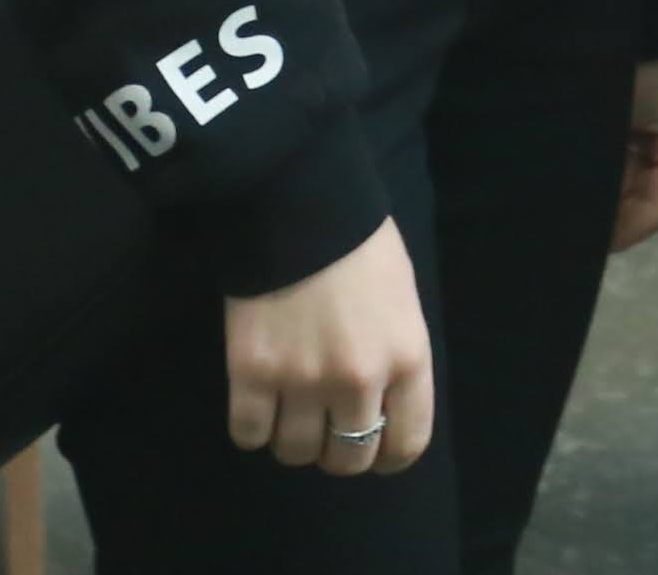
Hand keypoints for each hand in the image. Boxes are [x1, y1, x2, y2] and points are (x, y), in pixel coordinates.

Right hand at [226, 218, 432, 475]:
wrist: (297, 199)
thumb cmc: (358, 241)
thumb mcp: (402, 298)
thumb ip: (397, 356)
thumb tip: (381, 403)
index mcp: (408, 359)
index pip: (407, 444)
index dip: (387, 456)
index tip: (373, 448)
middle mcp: (360, 381)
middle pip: (348, 458)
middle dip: (337, 450)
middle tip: (325, 427)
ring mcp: (303, 381)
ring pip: (297, 452)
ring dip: (293, 439)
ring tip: (288, 410)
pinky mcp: (251, 374)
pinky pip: (249, 434)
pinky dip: (252, 427)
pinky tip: (257, 402)